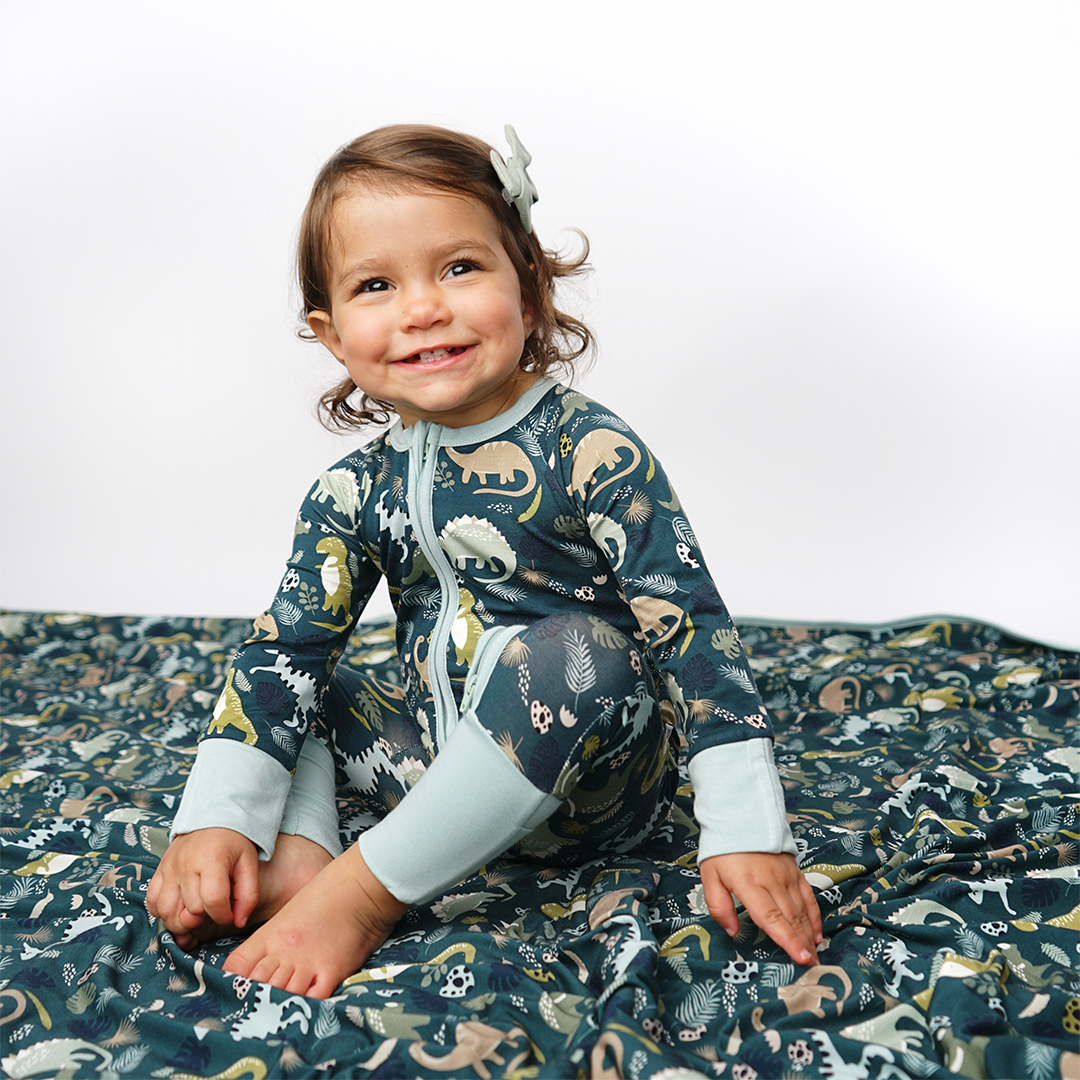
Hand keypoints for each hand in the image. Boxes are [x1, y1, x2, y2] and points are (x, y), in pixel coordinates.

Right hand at [146, 828, 259, 949]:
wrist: (212, 816)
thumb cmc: (234, 843)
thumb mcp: (249, 864)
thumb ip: (248, 895)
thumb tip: (239, 923)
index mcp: (212, 860)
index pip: (213, 901)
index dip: (223, 916)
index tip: (229, 913)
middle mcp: (186, 864)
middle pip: (191, 909)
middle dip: (205, 917)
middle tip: (213, 909)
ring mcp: (169, 868)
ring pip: (166, 911)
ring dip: (180, 921)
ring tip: (195, 914)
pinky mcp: (159, 871)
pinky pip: (152, 901)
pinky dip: (162, 912)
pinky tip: (178, 908)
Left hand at [699, 851, 821, 965]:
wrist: (740, 815)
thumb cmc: (722, 849)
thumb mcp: (709, 876)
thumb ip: (719, 906)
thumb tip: (733, 932)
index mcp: (749, 884)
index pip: (771, 917)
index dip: (786, 939)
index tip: (799, 957)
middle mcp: (772, 881)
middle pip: (790, 918)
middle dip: (802, 944)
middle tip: (811, 966)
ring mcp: (786, 875)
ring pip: (801, 910)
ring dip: (809, 934)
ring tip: (814, 955)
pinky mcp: (794, 870)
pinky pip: (808, 896)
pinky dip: (814, 916)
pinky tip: (817, 933)